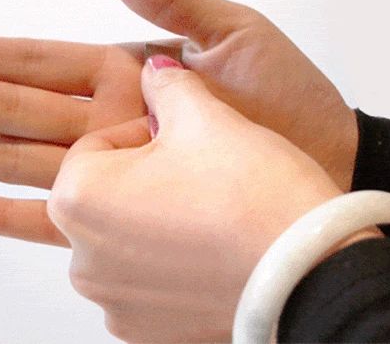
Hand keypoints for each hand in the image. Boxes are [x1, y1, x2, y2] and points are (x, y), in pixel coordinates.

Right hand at [0, 0, 357, 244]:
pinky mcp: (131, 212)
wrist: (330, 169)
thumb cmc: (293, 101)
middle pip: (11, 112)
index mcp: (129, 73)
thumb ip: (170, 0)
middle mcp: (111, 123)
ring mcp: (116, 170)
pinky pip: (58, 216)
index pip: (38, 63)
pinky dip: (8, 212)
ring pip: (19, 160)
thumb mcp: (235, 35)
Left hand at [47, 57, 378, 341]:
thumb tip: (154, 71)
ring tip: (216, 215)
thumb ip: (168, 83)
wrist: (310, 272)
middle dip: (151, 179)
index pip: (99, 144)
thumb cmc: (255, 196)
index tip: (190, 141)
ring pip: (130, 242)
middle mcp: (84, 259)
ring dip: (162, 223)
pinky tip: (217, 252)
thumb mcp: (207, 114)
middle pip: (110, 196)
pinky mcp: (149, 331)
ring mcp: (115, 302)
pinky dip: (177, 267)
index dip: (149, 133)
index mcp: (78, 198)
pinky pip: (151, 285)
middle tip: (207, 176)